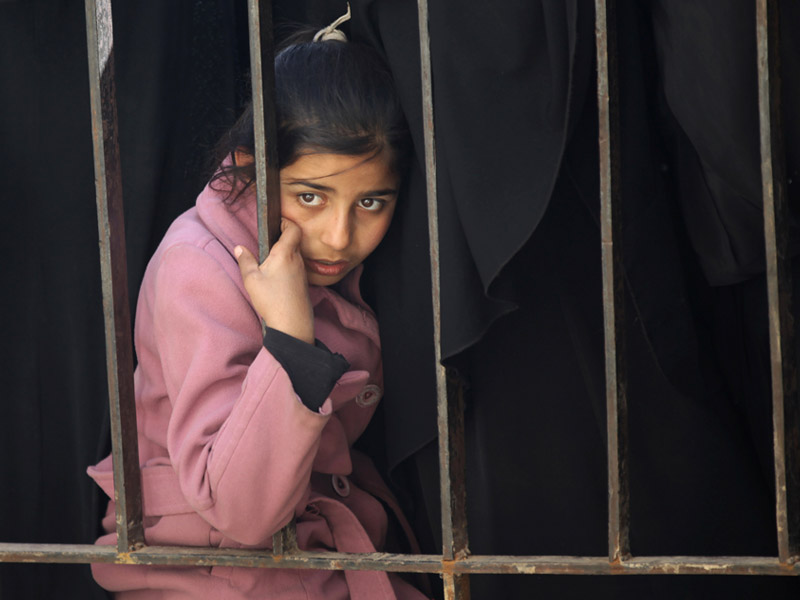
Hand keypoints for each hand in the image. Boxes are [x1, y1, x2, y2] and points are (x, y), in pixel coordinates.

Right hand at [234, 219, 314, 344]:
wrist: (292, 325)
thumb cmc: (272, 301)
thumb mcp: (252, 280)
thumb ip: (245, 261)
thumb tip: (239, 248)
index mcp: (285, 254)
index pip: (293, 229)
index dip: (286, 222)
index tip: (276, 222)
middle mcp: (297, 260)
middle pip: (294, 240)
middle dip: (283, 236)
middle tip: (269, 240)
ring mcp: (302, 272)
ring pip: (295, 254)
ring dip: (285, 252)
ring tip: (269, 259)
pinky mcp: (303, 283)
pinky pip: (296, 267)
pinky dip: (287, 265)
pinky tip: (276, 276)